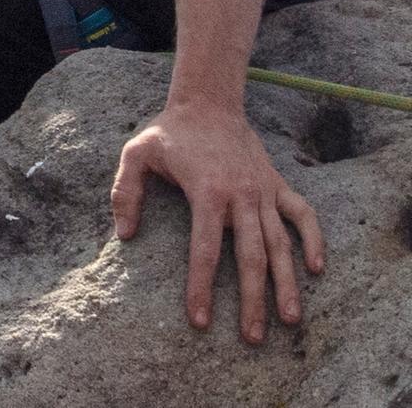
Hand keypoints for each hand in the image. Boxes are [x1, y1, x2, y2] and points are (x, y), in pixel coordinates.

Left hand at [109, 101, 324, 342]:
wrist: (209, 102)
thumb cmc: (169, 132)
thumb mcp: (136, 153)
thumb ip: (125, 192)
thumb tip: (124, 235)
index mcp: (206, 192)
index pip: (205, 250)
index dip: (202, 287)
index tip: (200, 319)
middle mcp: (241, 196)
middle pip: (250, 256)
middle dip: (252, 300)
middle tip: (252, 338)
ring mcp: (263, 191)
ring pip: (280, 244)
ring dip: (286, 282)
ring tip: (290, 319)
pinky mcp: (277, 184)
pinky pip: (302, 214)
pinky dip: (314, 239)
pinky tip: (317, 269)